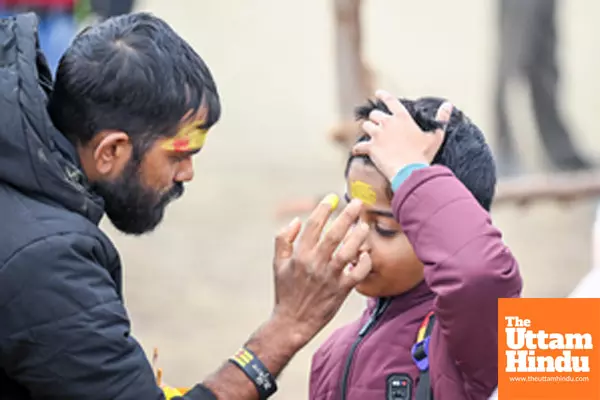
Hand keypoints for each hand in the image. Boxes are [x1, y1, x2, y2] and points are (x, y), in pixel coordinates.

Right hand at [271, 195, 371, 346]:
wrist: (292, 322)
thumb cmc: (285, 292)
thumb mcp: (278, 264)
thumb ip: (283, 239)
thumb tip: (296, 220)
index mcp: (299, 254)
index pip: (313, 225)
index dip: (324, 208)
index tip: (332, 198)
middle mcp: (315, 263)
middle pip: (334, 234)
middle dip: (347, 215)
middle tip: (358, 203)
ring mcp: (329, 276)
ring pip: (348, 251)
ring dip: (358, 237)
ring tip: (365, 226)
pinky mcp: (341, 290)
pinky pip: (358, 273)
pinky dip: (364, 262)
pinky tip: (366, 254)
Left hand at [352, 90, 452, 181]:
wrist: (410, 170)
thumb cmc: (423, 154)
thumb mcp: (436, 136)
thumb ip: (441, 119)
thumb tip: (448, 105)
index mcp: (402, 118)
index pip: (391, 101)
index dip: (384, 96)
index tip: (378, 93)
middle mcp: (388, 123)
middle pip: (375, 114)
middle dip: (375, 119)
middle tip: (378, 125)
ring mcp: (378, 134)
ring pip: (365, 126)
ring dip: (367, 131)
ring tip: (370, 136)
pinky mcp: (371, 147)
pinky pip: (359, 145)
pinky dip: (358, 148)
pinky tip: (357, 151)